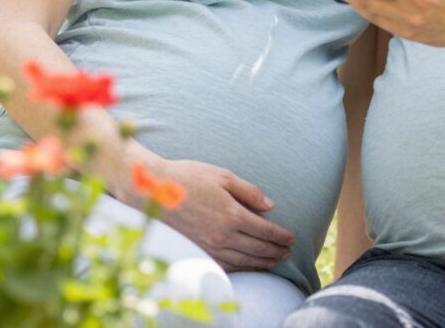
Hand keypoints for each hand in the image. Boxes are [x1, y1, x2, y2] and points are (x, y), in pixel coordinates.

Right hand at [115, 156, 294, 271]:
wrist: (153, 191)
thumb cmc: (189, 178)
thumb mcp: (223, 176)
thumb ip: (249, 192)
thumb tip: (269, 206)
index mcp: (232, 214)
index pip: (265, 231)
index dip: (280, 236)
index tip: (291, 238)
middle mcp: (222, 235)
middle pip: (257, 249)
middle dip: (275, 251)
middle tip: (288, 252)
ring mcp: (209, 246)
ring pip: (243, 261)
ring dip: (261, 263)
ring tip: (274, 261)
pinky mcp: (197, 252)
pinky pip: (224, 266)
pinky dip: (240, 269)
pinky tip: (247, 267)